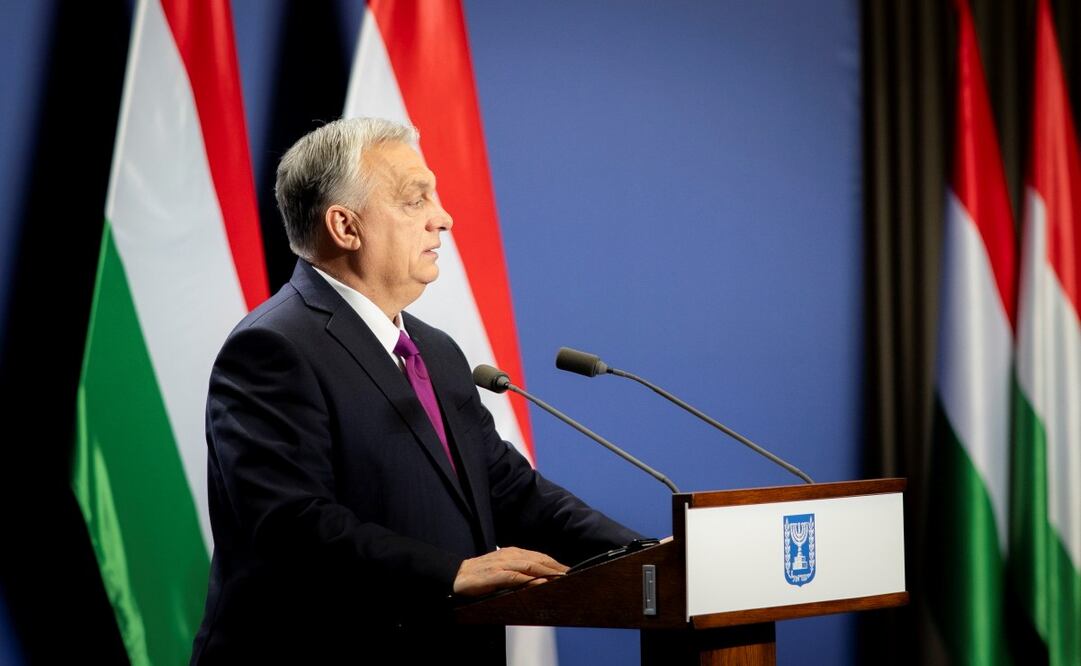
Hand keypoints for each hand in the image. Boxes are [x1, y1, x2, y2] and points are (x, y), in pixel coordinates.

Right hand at [452, 547, 568, 596]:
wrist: (457, 577)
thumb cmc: (482, 576)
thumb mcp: (503, 571)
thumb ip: (520, 573)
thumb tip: (540, 580)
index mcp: (512, 552)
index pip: (539, 556)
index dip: (556, 563)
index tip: (570, 571)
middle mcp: (509, 555)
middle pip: (538, 560)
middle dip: (557, 567)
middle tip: (572, 575)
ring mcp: (502, 564)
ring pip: (530, 566)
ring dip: (548, 572)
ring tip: (562, 579)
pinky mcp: (495, 575)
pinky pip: (516, 577)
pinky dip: (530, 580)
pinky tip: (540, 584)